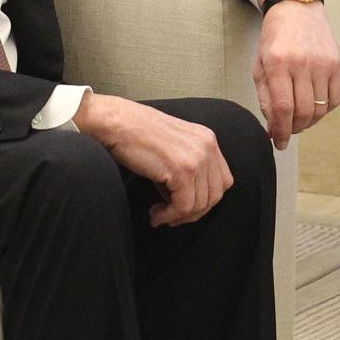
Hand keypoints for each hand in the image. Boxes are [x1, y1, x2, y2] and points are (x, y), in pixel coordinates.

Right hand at [75, 93, 232, 226]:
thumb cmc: (137, 136)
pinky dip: (169, 216)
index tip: (184, 208)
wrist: (117, 122)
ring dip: (179, 217)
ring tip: (159, 215)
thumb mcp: (173, 148)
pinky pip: (184, 206)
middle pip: (215, 195)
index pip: (222, 181)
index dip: (205, 200)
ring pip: (200, 204)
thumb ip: (188, 170)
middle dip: (193, 213)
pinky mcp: (182, 169)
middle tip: (171, 217)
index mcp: (208, 139)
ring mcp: (197, 157)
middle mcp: (207, 146)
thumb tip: (188, 204)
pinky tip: (156, 214)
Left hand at [253, 0, 339, 149]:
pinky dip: (325, 110)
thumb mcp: (260, 65)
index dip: (281, 131)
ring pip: (320, 109)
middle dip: (294, 129)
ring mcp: (322, 63)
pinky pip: (335, 99)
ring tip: (300, 120)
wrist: (296, 9)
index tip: (278, 142)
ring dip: (309, 122)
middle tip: (287, 131)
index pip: (283, 108)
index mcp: (278, 63)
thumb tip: (273, 128)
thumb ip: (265, 97)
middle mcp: (302, 63)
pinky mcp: (337, 63)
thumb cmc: (274, 39)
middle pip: (303, 112)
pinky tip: (315, 107)